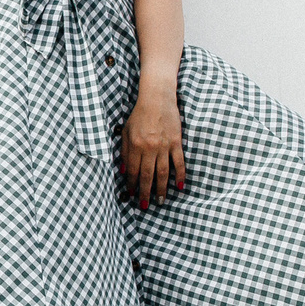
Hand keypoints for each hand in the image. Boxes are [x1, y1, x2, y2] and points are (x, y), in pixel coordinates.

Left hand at [122, 94, 185, 209]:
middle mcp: (150, 148)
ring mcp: (164, 146)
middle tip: (145, 206)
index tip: (132, 195)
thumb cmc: (139, 115)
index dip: (132, 185)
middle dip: (145, 192)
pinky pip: (179, 162)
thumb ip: (124, 152)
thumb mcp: (126, 131)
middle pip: (148, 175)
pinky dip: (180, 175)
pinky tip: (179, 186)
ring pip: (163, 172)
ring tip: (160, 201)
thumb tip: (124, 172)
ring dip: (161, 188)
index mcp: (136, 145)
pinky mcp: (176, 142)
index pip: (134, 171)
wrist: (157, 99)